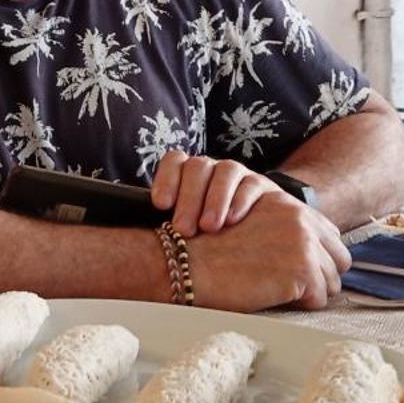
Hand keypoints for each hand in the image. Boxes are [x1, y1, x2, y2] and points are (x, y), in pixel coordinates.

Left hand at [150, 150, 274, 237]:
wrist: (261, 242)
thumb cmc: (213, 238)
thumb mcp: (189, 230)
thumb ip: (171, 223)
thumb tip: (139, 234)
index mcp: (190, 176)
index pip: (175, 161)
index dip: (166, 178)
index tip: (161, 204)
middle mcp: (214, 170)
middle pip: (198, 167)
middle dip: (189, 198)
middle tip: (183, 229)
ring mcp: (240, 175)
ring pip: (225, 171)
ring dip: (215, 198)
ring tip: (209, 226)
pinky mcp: (264, 187)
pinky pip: (251, 184)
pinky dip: (240, 200)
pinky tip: (232, 219)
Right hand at [180, 192, 351, 311]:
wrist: (189, 263)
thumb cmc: (211, 251)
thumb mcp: (253, 226)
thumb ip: (283, 232)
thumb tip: (308, 258)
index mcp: (290, 206)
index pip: (330, 236)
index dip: (320, 258)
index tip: (302, 272)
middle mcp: (303, 220)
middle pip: (340, 258)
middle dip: (323, 276)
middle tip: (297, 289)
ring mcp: (306, 244)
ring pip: (331, 282)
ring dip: (310, 292)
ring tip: (280, 294)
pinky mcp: (303, 270)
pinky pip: (319, 300)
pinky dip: (300, 305)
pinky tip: (275, 298)